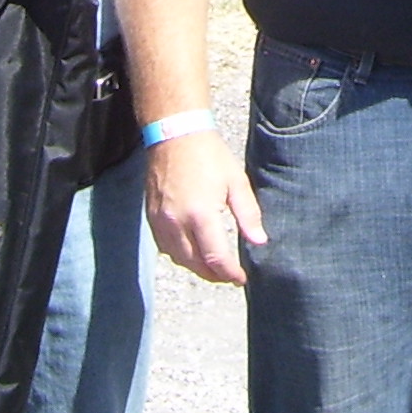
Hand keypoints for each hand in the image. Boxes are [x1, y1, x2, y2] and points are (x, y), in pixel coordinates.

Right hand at [144, 128, 266, 285]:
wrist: (174, 133)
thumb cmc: (209, 154)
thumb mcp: (236, 181)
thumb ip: (248, 214)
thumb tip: (259, 242)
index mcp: (201, 214)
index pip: (216, 258)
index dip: (230, 274)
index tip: (241, 279)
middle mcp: (177, 222)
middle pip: (195, 264)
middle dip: (214, 275)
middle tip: (230, 276)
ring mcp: (161, 220)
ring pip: (178, 259)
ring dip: (196, 267)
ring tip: (214, 266)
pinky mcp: (151, 216)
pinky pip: (165, 247)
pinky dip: (180, 255)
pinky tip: (192, 251)